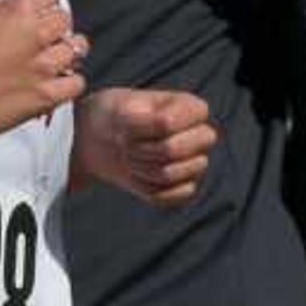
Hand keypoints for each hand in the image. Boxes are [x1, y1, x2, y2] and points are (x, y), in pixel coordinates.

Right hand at [0, 0, 87, 144]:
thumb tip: (10, 1)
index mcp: (16, 12)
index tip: (39, 5)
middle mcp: (36, 36)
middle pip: (66, 18)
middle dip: (54, 24)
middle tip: (40, 35)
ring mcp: (44, 67)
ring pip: (77, 48)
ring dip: (64, 51)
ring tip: (49, 58)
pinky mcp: (47, 96)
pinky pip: (77, 82)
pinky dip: (69, 81)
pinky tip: (54, 82)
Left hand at [73, 87, 215, 206]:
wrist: (103, 137)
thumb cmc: (116, 116)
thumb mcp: (121, 110)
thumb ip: (146, 122)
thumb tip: (167, 139)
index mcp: (193, 108)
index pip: (169, 123)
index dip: (142, 128)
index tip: (129, 121)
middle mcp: (202, 135)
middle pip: (173, 150)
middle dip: (141, 149)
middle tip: (127, 143)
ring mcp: (196, 163)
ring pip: (169, 174)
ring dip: (139, 167)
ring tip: (130, 157)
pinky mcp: (186, 187)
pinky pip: (170, 197)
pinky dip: (146, 188)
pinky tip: (138, 175)